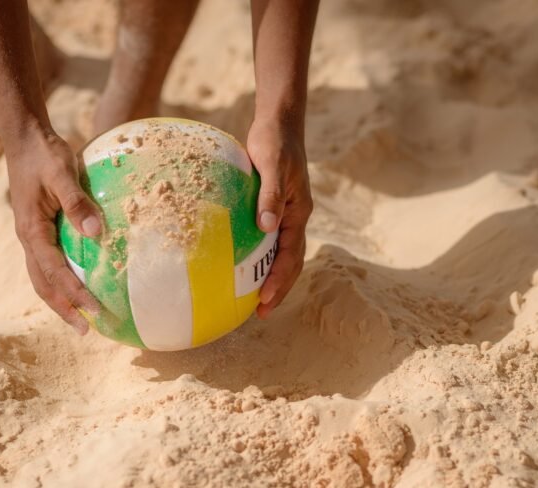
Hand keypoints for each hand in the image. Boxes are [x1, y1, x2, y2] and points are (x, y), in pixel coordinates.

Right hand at [6, 125, 102, 334]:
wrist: (26, 138)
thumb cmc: (45, 154)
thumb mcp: (63, 174)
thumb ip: (77, 203)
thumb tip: (96, 233)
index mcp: (31, 229)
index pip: (54, 271)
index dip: (75, 292)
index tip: (95, 309)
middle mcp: (28, 238)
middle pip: (43, 284)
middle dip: (64, 309)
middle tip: (88, 330)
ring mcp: (32, 235)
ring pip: (43, 277)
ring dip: (61, 299)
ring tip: (83, 317)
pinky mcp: (39, 229)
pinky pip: (48, 263)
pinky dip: (61, 280)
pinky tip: (80, 284)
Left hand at [247, 117, 312, 317]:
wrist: (278, 125)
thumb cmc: (274, 143)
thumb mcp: (272, 165)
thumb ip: (271, 195)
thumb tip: (266, 227)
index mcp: (299, 213)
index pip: (291, 255)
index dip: (280, 280)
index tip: (265, 299)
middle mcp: (295, 218)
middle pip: (291, 262)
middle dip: (279, 288)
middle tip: (261, 312)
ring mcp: (285, 215)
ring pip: (282, 253)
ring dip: (271, 277)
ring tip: (253, 298)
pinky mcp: (272, 208)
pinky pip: (268, 239)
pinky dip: (259, 256)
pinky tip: (238, 263)